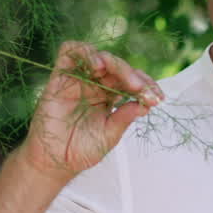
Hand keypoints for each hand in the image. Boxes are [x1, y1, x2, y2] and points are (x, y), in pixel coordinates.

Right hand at [18, 42, 163, 180]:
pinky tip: (98, 66)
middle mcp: (95, 85)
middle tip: (142, 90)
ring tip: (125, 79)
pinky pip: (70, 51)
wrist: (53, 162)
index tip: (158, 98)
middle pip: (118, 67)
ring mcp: (78, 79)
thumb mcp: (110, 135)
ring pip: (98, 56)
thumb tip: (145, 105)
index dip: (146, 85)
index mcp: (110, 97)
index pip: (131, 81)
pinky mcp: (60, 76)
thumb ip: (124, 118)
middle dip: (133, 76)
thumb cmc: (81, 151)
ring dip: (114, 63)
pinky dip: (86, 52)